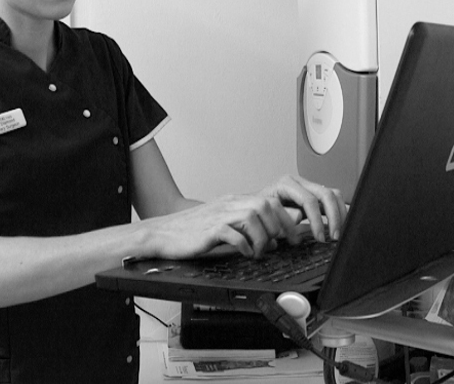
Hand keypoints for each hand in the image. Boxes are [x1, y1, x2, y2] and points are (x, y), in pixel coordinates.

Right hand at [141, 193, 302, 259]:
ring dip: (262, 237)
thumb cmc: (192, 232)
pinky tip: (244, 253)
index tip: (291, 237)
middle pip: (265, 205)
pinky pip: (234, 234)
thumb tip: (276, 237)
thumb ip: (250, 228)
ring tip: (258, 252)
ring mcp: (219, 215)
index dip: (285, 219)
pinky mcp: (209, 229)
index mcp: (234, 202)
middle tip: (278, 245)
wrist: (162, 233)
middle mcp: (228, 205)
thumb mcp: (226, 226)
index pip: (270, 201)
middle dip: (278, 227)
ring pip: (253, 216)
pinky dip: (245, 246)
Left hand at [257, 174, 345, 243]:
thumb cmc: (259, 210)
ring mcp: (308, 186)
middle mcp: (299, 182)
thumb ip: (282, 215)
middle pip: (326, 194)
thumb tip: (300, 217)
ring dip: (339, 213)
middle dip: (333, 216)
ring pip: (333, 194)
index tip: (320, 237)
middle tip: (334, 236)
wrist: (255, 207)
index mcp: (286, 184)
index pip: (309, 200)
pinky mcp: (314, 194)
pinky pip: (332, 199)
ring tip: (337, 232)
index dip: (316, 220)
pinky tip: (337, 225)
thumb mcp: (266, 214)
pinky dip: (338, 211)